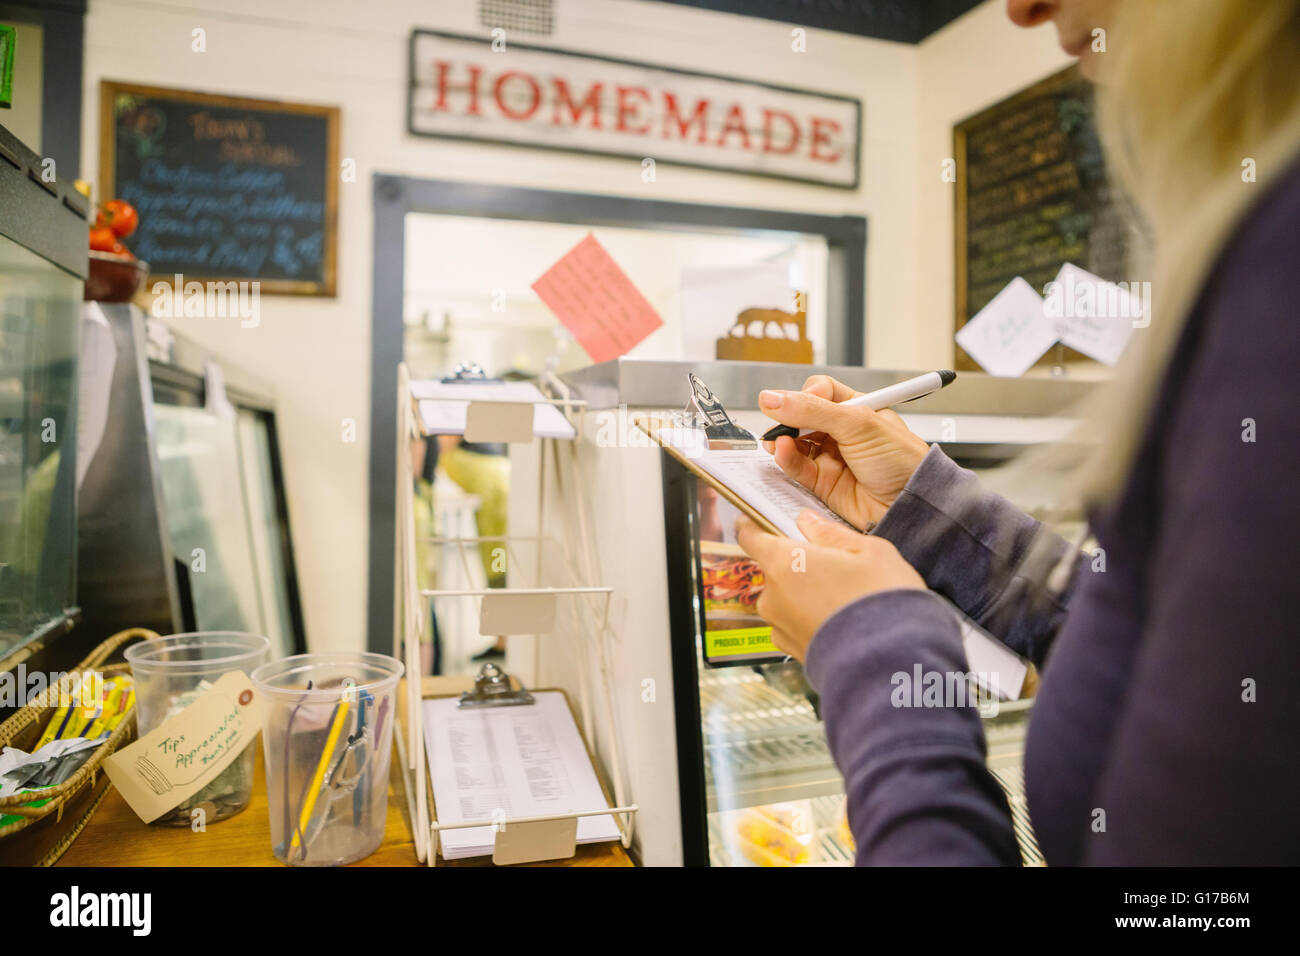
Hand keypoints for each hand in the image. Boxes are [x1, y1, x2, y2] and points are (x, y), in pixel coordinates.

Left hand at [735, 510, 925, 661]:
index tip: (757, 522)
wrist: (891, 664)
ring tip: (845, 598)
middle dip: (799, 564)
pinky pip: (795, 624)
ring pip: (787, 598)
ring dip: (806, 594)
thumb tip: (807, 521)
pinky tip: (840, 620)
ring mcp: (780, 627)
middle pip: (775, 569)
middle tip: (835, 567)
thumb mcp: (869, 551)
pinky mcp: (792, 651)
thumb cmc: (882, 601)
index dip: (753, 526)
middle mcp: (773, 596)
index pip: (751, 537)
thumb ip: (831, 533)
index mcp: (784, 563)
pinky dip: (812, 619)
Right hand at [759, 375, 929, 530]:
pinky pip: (796, 467)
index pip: (820, 392)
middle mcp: (842, 432)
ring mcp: (831, 457)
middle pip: (801, 417)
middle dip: (787, 418)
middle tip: (778, 421)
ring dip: (783, 440)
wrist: (911, 504)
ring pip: (795, 443)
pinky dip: (786, 459)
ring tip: (779, 440)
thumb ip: (813, 410)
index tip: (796, 401)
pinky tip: (784, 452)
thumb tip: (773, 398)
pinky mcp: (823, 482)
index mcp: (857, 409)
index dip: (805, 395)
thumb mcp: (858, 424)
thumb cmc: (902, 461)